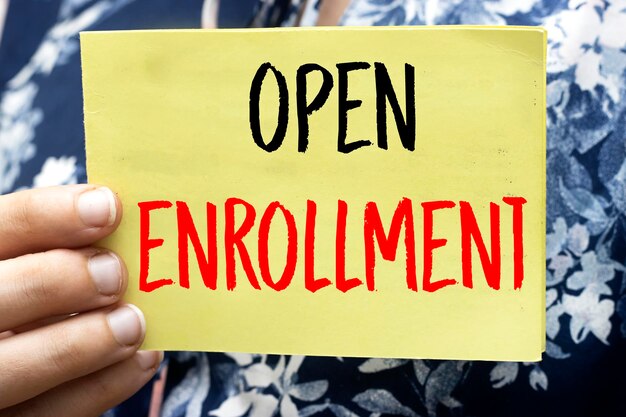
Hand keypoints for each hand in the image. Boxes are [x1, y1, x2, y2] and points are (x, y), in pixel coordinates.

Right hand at [0, 185, 161, 416]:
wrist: (10, 356)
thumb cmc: (29, 291)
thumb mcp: (27, 260)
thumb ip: (56, 243)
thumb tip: (120, 219)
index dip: (48, 216)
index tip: (108, 207)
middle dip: (59, 282)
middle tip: (116, 273)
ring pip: (11, 370)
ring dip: (81, 345)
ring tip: (134, 323)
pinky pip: (48, 415)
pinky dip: (101, 387)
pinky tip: (142, 358)